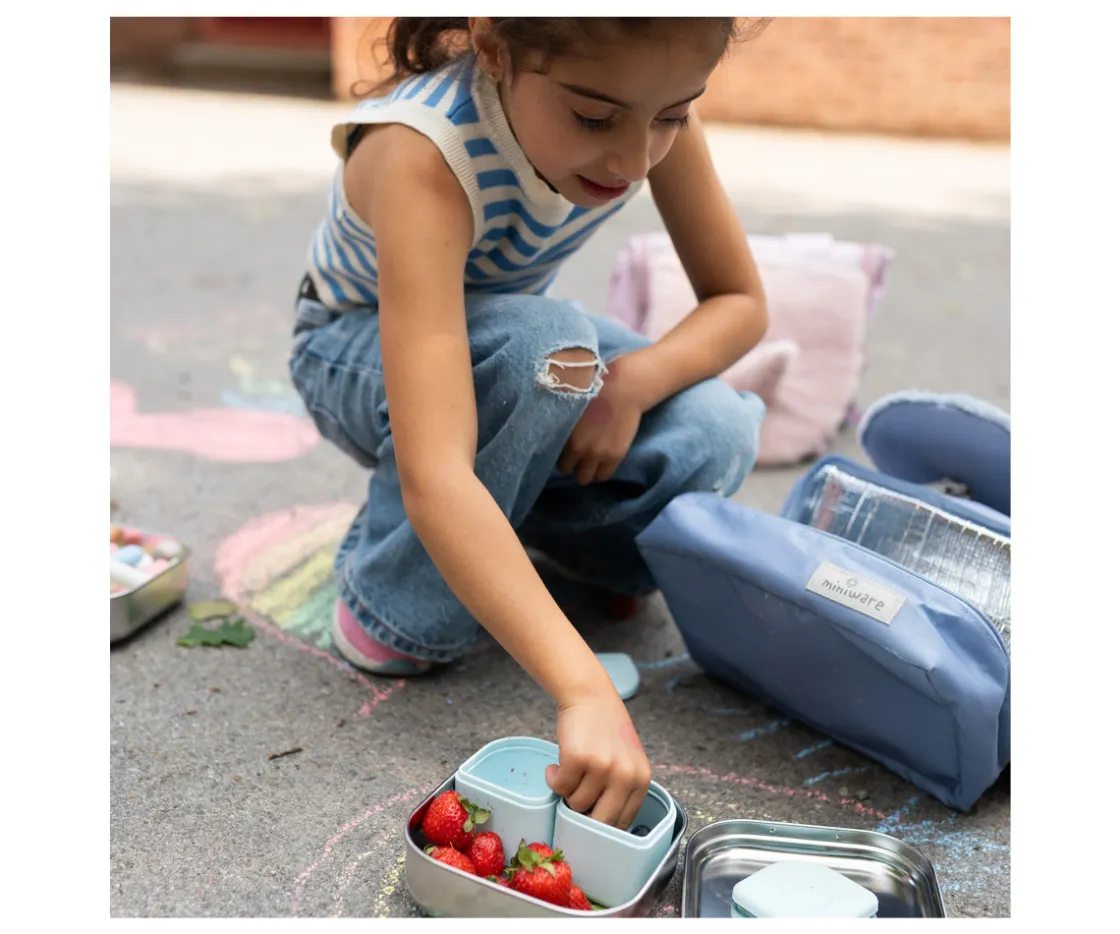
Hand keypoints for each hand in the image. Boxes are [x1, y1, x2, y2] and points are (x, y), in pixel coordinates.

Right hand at [546, 692, 651, 828]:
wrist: (590, 695)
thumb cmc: (607, 729)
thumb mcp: (627, 761)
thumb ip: (621, 790)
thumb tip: (601, 827)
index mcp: (641, 780)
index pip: (622, 823)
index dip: (602, 825)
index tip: (589, 819)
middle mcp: (625, 776)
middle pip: (599, 822)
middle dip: (583, 814)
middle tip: (576, 797)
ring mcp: (602, 767)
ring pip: (576, 804)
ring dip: (568, 791)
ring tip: (572, 770)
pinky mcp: (578, 759)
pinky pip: (560, 787)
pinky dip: (554, 779)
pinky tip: (558, 765)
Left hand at [558, 361, 644, 484]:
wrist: (623, 388)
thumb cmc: (594, 389)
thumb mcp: (570, 406)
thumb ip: (561, 423)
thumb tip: (552, 434)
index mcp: (564, 434)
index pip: (553, 456)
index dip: (558, 454)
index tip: (563, 451)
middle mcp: (578, 448)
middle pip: (566, 470)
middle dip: (570, 464)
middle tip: (575, 457)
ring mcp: (597, 454)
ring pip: (585, 478)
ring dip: (585, 471)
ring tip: (589, 462)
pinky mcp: (615, 455)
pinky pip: (603, 475)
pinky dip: (600, 472)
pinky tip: (600, 464)